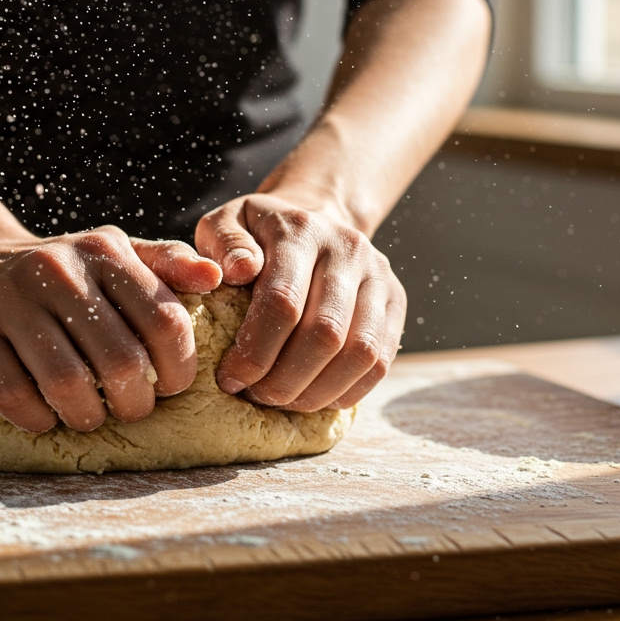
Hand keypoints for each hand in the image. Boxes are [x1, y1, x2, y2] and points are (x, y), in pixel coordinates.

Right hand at [0, 227, 221, 432]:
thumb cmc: (61, 273)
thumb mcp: (113, 254)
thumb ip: (167, 265)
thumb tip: (217, 279)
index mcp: (103, 251)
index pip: (164, 321)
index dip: (178, 368)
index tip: (169, 386)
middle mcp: (56, 270)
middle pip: (120, 361)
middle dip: (135, 403)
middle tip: (130, 408)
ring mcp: (8, 300)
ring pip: (67, 384)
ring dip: (87, 417)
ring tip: (90, 415)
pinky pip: (14, 396)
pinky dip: (38, 419)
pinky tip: (46, 415)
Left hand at [195, 193, 404, 411]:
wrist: (315, 219)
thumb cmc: (258, 233)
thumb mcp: (225, 222)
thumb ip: (223, 242)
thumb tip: (239, 270)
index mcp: (301, 231)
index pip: (283, 301)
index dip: (255, 352)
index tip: (230, 379)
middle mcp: (348, 250)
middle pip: (325, 333)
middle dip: (285, 380)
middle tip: (255, 397)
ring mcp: (378, 276)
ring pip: (360, 353)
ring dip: (318, 391)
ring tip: (283, 402)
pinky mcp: (396, 301)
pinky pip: (381, 361)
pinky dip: (346, 390)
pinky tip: (314, 397)